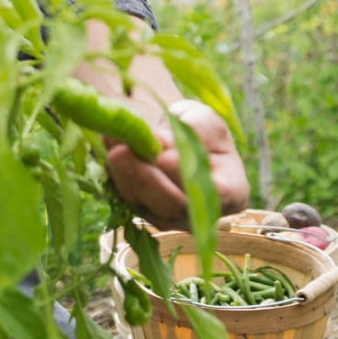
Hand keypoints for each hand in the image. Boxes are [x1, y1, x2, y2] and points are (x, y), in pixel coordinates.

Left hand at [104, 98, 249, 229]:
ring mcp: (167, 218)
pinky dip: (112, 171)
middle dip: (143, 178)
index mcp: (231, 193)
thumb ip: (194, 129)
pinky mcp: (139, 210)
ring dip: (122, 173)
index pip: (213, 195)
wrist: (177, 139)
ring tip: (110, 141)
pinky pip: (125, 196)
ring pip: (142, 203)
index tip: (162, 157)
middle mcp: (199, 214)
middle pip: (171, 206)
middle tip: (121, 151)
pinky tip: (106, 144)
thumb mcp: (206, 120)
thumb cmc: (200, 130)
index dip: (187, 179)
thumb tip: (161, 144)